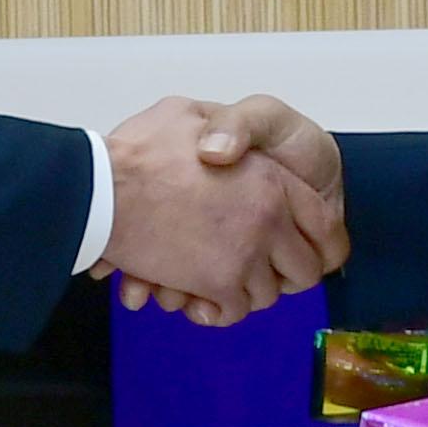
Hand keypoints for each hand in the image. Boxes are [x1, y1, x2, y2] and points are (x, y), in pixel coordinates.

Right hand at [99, 95, 346, 326]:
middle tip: (266, 273)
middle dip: (285, 276)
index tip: (311, 253)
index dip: (321, 243)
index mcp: (271, 179)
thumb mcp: (189, 114)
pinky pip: (232, 312)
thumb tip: (226, 148)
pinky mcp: (218, 284)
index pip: (324, 224)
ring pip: (265, 295)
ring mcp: (246, 255)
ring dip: (245, 293)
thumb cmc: (141, 151)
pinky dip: (217, 312)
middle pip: (303, 269)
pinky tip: (199, 302)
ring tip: (221, 281)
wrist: (103, 188)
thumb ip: (223, 129)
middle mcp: (268, 219)